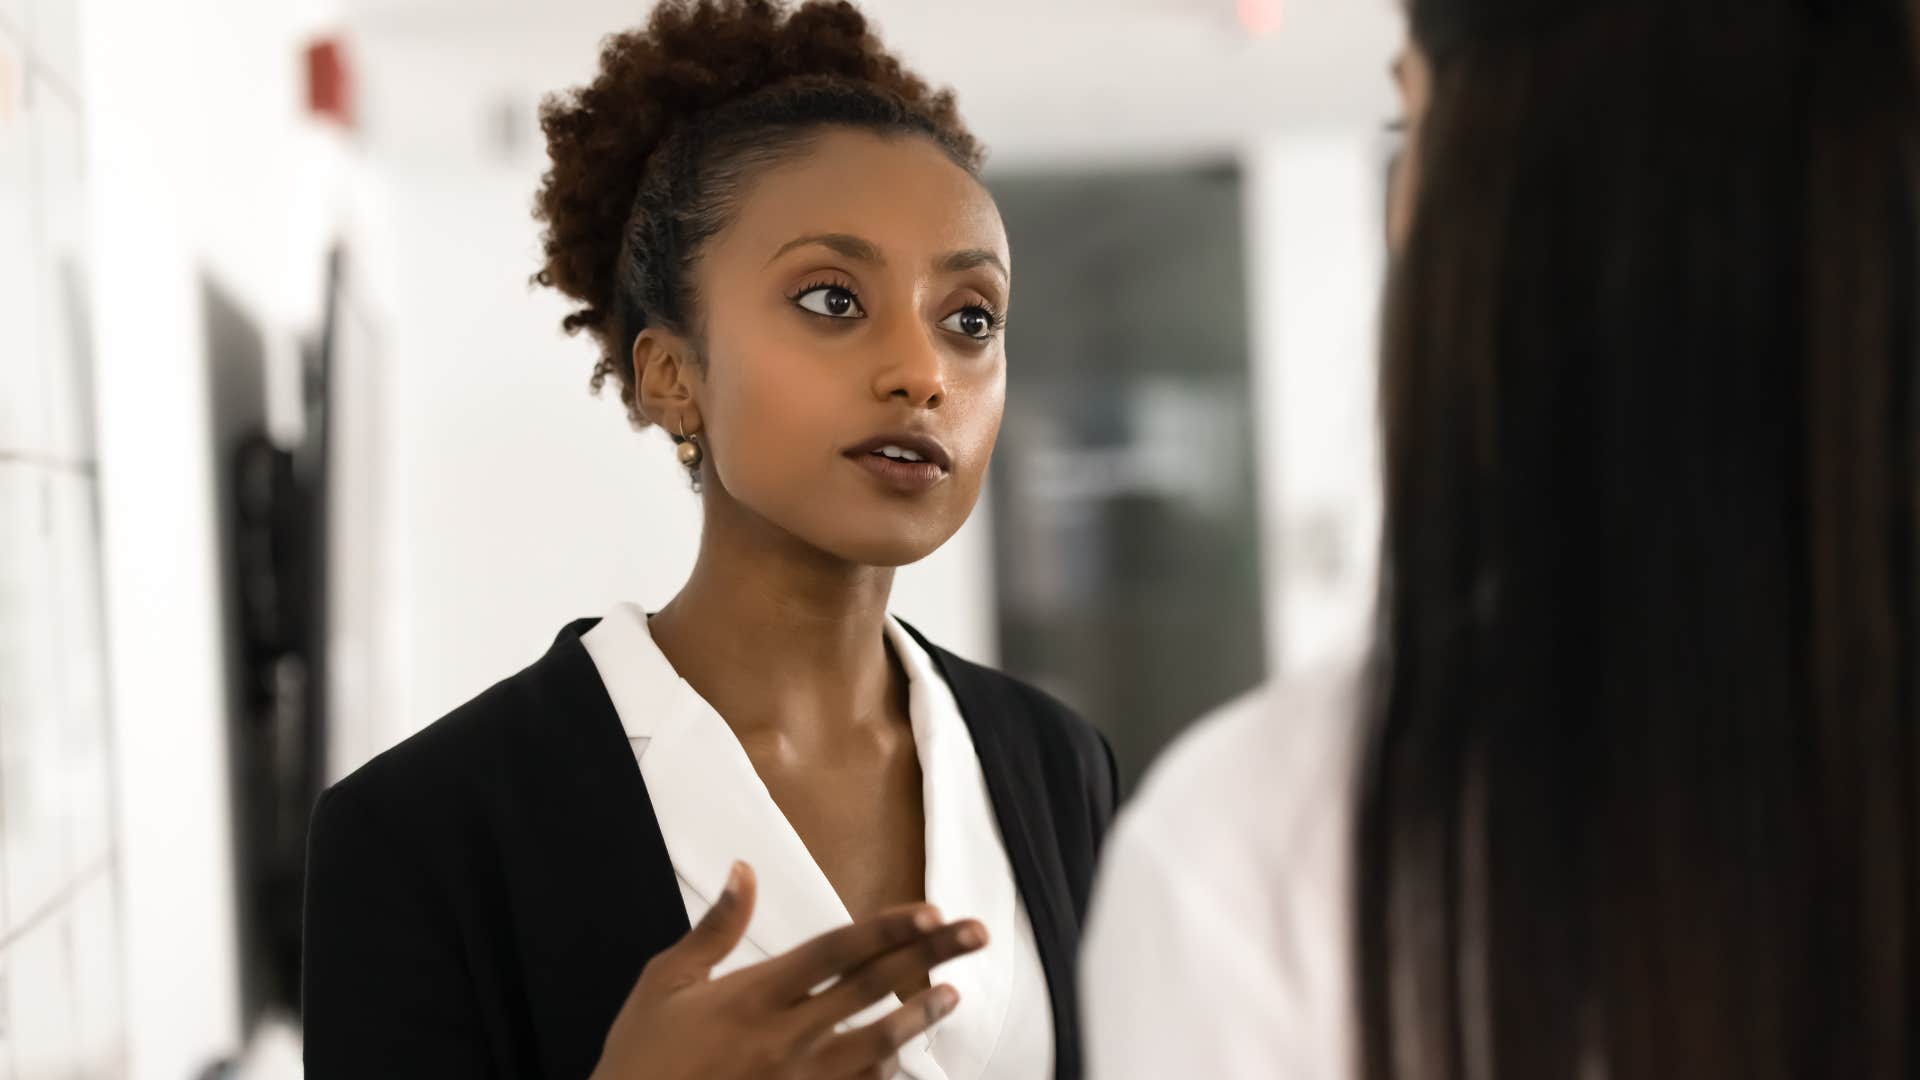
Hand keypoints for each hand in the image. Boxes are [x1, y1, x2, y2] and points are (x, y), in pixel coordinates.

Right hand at [589, 861, 987, 1079]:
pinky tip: (905, 1057)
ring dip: (920, 1016)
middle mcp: (785, 1036)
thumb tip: (743, 870)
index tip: (932, 911)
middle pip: (873, 988)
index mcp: (754, 994)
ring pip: (878, 1044)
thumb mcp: (665, 984)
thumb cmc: (641, 1058)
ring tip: (952, 992)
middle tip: (976, 933)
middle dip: (930, 956)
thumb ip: (714, 928)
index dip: (888, 928)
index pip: (836, 950)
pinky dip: (885, 1072)